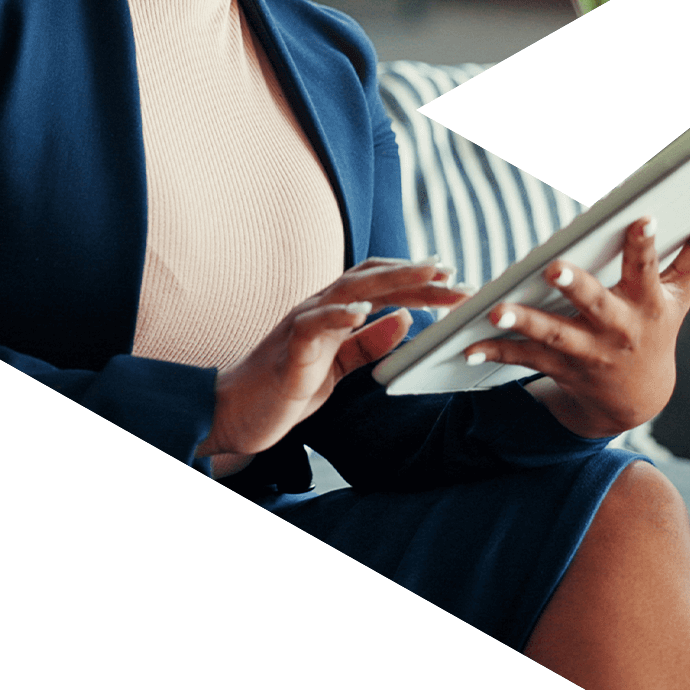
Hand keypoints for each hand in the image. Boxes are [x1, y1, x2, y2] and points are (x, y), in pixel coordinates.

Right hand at [197, 257, 469, 458]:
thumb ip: (368, 343)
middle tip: (454, 276)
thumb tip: (404, 320)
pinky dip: (337, 315)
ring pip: (349, 290)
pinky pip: (313, 324)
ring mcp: (302, 323)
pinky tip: (361, 312)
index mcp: (333, 312)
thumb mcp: (338, 366)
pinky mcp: (288, 349)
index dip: (414, 277)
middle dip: (416, 276)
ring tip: (424, 279)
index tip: (451, 279)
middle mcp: (319, 307)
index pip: (379, 284)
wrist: (235, 413)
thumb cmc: (285, 387)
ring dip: (391, 283)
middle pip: (373, 279)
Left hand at [461, 216, 689, 438]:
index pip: (647, 268)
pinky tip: (469, 344)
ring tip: (497, 310)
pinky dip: (496, 350)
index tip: (642, 219)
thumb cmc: (657, 329)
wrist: (636, 399)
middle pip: (595, 304)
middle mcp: (617, 328)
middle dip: (576, 286)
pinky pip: (523, 357)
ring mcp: (586, 351)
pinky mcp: (557, 366)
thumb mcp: (681, 294)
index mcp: (646, 304)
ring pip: (552, 335)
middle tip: (556, 267)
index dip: (645, 245)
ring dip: (524, 322)